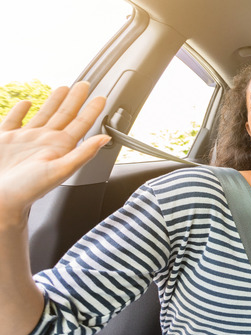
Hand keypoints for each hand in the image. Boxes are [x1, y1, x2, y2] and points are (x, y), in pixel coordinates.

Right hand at [0, 82, 108, 225]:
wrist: (0, 198)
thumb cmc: (29, 189)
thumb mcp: (61, 170)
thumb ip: (83, 153)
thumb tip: (105, 139)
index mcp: (60, 147)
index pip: (81, 124)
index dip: (91, 110)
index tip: (101, 97)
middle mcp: (45, 141)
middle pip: (64, 114)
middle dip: (75, 99)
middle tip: (85, 84)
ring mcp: (25, 139)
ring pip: (43, 114)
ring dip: (53, 101)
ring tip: (63, 89)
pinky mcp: (5, 139)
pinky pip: (14, 120)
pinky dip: (20, 110)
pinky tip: (26, 103)